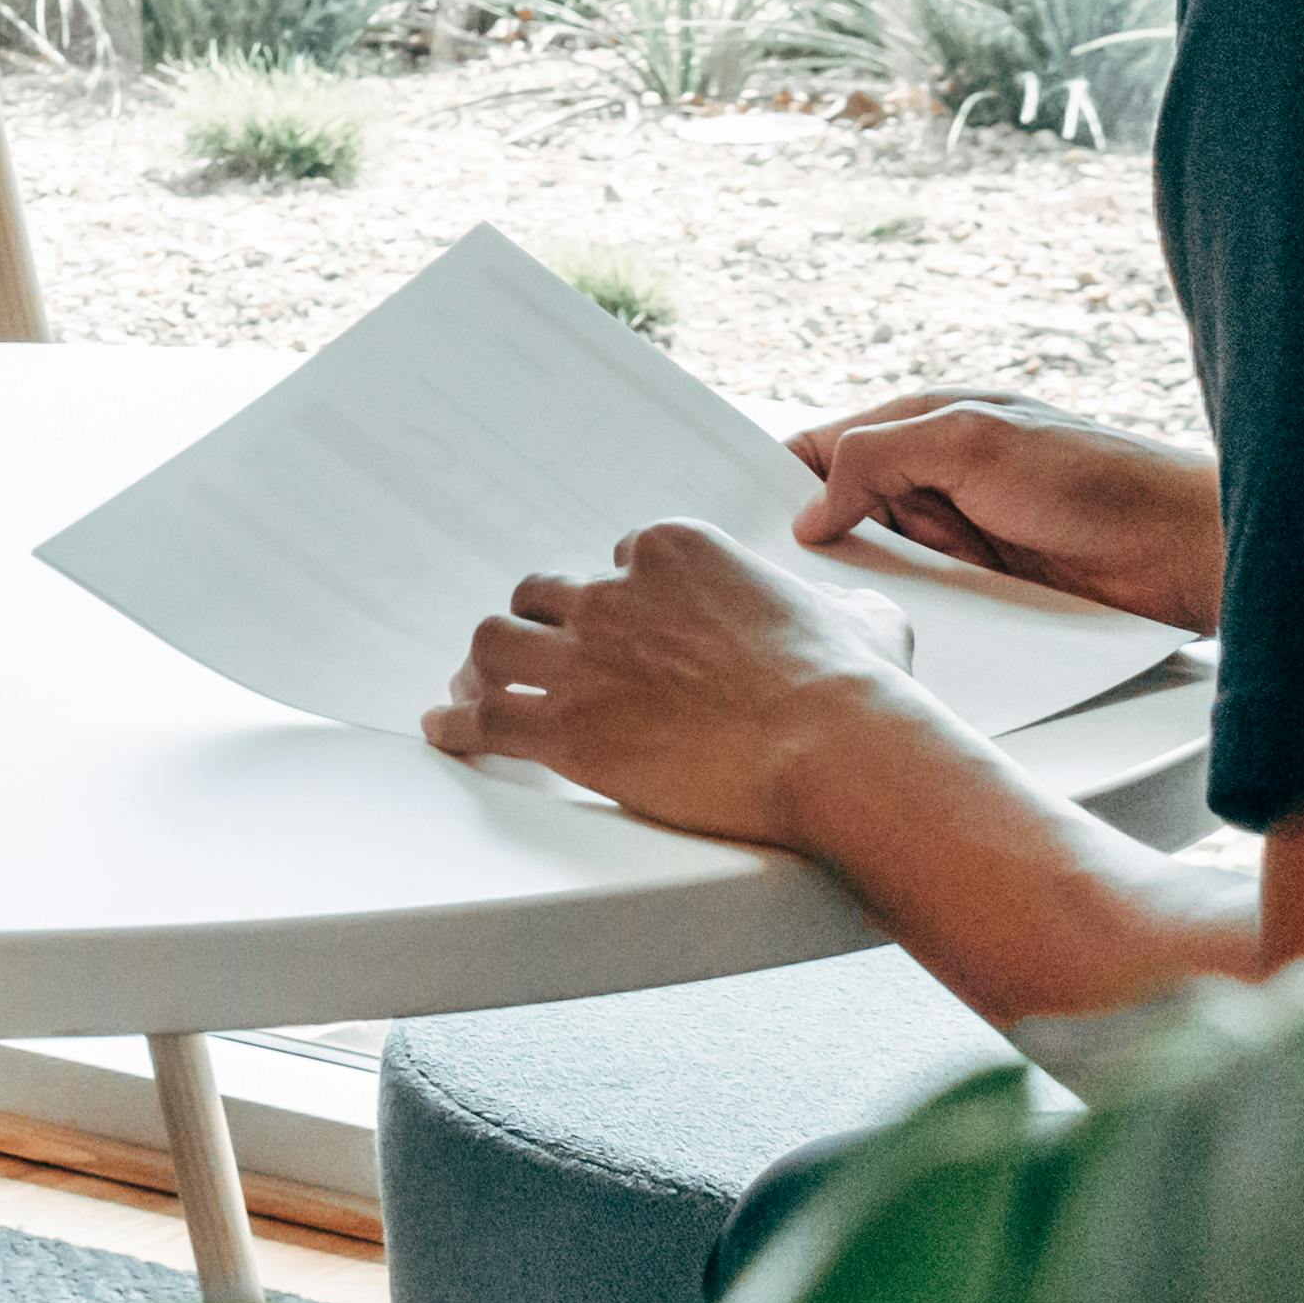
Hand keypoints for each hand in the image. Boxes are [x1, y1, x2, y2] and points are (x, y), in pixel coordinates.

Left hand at [423, 522, 939, 851]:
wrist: (835, 750)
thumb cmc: (855, 692)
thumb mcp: (859, 620)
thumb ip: (831, 606)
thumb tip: (838, 615)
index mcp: (677, 551)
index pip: (621, 559)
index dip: (618, 597)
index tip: (618, 624)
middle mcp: (618, 593)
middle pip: (544, 594)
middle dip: (542, 625)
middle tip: (541, 654)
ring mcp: (585, 658)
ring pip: (496, 643)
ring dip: (485, 666)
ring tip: (477, 688)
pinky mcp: (566, 727)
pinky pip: (484, 721)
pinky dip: (457, 726)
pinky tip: (444, 731)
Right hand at [787, 389, 1222, 633]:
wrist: (1186, 549)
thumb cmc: (1095, 477)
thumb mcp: (970, 441)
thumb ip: (879, 457)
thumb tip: (811, 511)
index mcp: (927, 423)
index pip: (827, 446)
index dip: (783, 477)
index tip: (746, 518)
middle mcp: (940, 477)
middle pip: (848, 511)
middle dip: (824, 540)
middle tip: (794, 575)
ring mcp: (965, 534)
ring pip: (885, 563)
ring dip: (873, 583)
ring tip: (846, 604)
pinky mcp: (990, 587)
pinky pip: (929, 601)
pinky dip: (914, 612)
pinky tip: (904, 626)